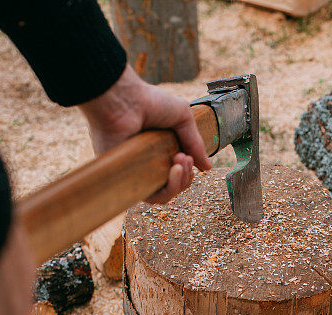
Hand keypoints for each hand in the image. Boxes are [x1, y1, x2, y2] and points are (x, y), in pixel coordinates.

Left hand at [79, 65, 211, 203]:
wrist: (124, 100)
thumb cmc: (149, 102)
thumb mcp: (183, 117)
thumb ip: (196, 143)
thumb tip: (207, 167)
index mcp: (161, 150)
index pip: (179, 173)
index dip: (188, 171)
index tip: (190, 157)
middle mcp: (149, 163)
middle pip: (174, 186)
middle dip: (187, 177)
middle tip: (185, 158)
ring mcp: (137, 171)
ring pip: (163, 195)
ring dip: (179, 184)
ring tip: (180, 166)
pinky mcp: (125, 177)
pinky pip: (148, 197)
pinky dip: (167, 189)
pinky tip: (174, 171)